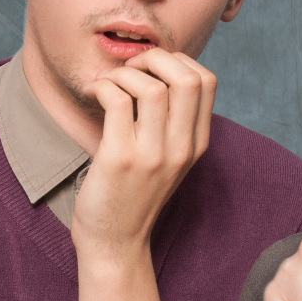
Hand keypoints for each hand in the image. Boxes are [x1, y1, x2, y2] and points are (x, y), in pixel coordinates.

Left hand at [71, 48, 215, 255]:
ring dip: (123, 73)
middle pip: (187, 77)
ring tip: (107, 83)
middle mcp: (181, 148)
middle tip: (130, 69)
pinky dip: (103, 86)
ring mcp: (153, 155)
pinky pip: (118, 101)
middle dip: (155, 58)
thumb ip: (171, 123)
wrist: (116, 242)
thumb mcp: (167, 158)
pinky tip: (94, 93)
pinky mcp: (121, 159)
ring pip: (151, 86)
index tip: (151, 69)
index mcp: (196, 144)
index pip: (207, 81)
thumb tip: (155, 70)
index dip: (178, 61)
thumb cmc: (134, 195)